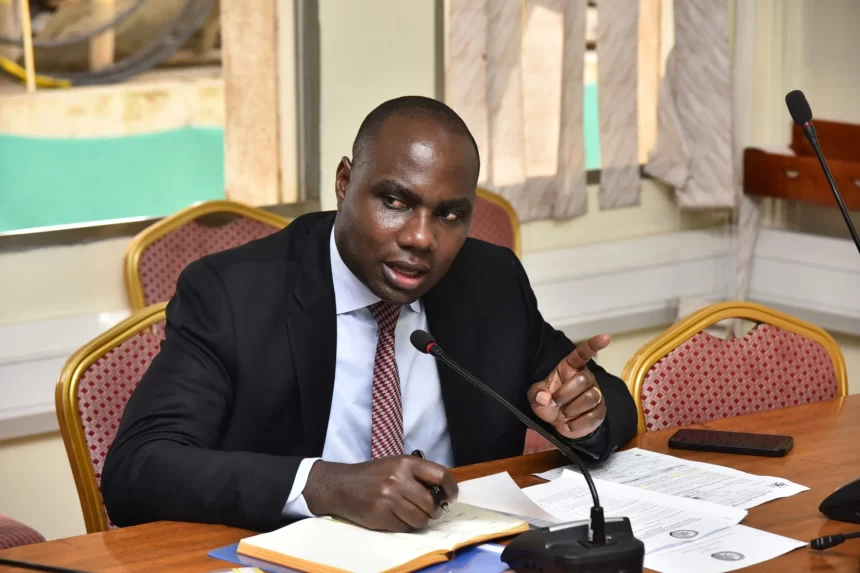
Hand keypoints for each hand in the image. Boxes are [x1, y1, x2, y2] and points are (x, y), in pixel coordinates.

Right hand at [302, 455, 457, 532]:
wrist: (342, 485)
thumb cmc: (373, 475)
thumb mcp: (396, 464)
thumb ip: (418, 475)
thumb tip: (443, 494)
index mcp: (406, 462)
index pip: (441, 475)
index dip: (451, 488)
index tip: (451, 497)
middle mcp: (398, 478)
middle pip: (430, 504)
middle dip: (433, 511)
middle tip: (429, 511)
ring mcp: (389, 497)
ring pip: (420, 519)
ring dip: (420, 521)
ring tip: (412, 514)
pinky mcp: (380, 514)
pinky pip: (404, 527)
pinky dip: (404, 526)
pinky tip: (396, 517)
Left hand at [527, 334, 609, 439]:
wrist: (561, 424)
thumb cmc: (550, 403)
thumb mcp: (537, 398)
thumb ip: (536, 395)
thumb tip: (543, 397)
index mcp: (570, 368)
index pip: (583, 353)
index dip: (593, 345)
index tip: (605, 337)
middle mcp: (586, 377)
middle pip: (583, 380)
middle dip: (565, 394)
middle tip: (555, 403)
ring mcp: (596, 394)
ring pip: (590, 397)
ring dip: (571, 409)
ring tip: (563, 414)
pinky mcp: (600, 411)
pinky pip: (593, 415)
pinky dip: (577, 423)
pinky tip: (569, 423)